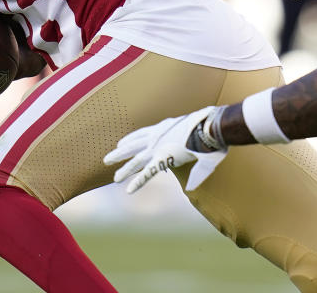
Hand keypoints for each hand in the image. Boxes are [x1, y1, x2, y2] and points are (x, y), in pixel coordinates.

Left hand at [103, 107, 226, 193]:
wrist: (210, 127)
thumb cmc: (209, 132)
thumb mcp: (198, 143)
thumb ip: (194, 167)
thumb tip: (191, 187)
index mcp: (165, 128)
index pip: (143, 134)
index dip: (131, 138)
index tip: (120, 142)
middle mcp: (158, 137)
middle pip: (134, 146)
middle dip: (120, 153)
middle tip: (107, 159)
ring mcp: (158, 147)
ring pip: (136, 160)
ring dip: (124, 169)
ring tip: (114, 177)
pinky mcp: (162, 158)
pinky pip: (147, 173)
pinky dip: (138, 181)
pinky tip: (129, 189)